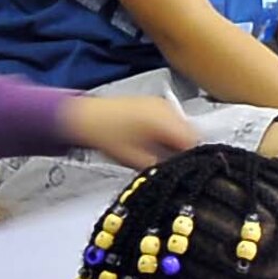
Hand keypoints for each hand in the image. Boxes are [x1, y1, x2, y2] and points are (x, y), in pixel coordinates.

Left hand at [58, 95, 198, 171]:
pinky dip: (167, 134)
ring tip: (159, 155)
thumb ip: (163, 168)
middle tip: (172, 165)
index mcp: (166, 120)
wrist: (82, 118)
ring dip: (175, 143)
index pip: (195, 142)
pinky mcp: (152, 105)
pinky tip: (153, 143)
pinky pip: (171, 122)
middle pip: (191, 134)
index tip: (188, 171)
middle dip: (184, 151)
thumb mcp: (137, 161)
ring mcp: (160, 104)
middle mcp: (167, 109)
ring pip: (181, 128)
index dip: (192, 160)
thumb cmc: (104, 136)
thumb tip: (178, 174)